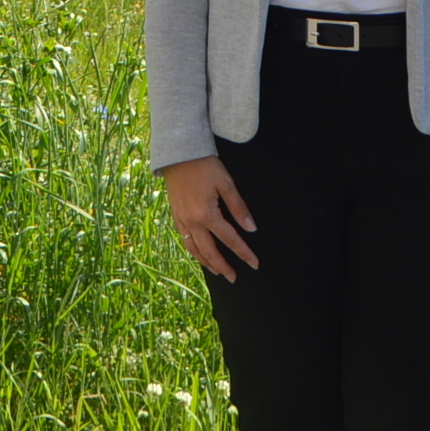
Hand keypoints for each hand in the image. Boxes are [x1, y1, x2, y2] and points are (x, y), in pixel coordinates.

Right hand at [160, 156, 257, 282]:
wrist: (178, 152)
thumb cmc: (205, 165)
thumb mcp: (226, 183)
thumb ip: (239, 208)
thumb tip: (251, 228)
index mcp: (207, 214)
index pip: (230, 240)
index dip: (243, 253)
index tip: (254, 263)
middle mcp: (192, 221)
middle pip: (210, 252)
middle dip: (223, 266)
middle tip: (234, 278)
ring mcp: (181, 220)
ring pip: (194, 249)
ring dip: (207, 262)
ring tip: (218, 271)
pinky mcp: (175, 215)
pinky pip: (185, 239)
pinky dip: (194, 250)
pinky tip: (199, 252)